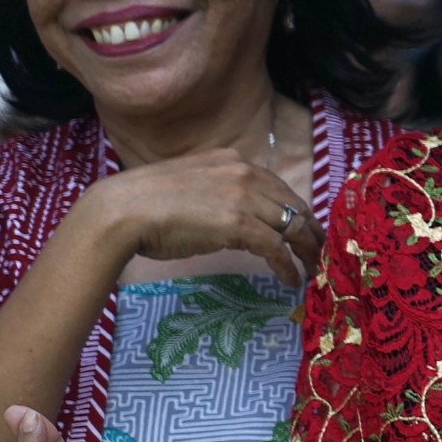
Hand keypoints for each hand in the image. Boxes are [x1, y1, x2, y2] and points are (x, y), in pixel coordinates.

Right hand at [81, 149, 322, 287]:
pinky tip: (291, 279)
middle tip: (319, 249)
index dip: (295, 210)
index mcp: (233, 161)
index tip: (303, 228)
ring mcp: (244, 198)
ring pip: (293, 226)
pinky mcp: (239, 225)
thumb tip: (231, 213)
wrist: (122, 210)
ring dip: (307, 249)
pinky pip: (277, 248)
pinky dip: (288, 266)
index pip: (278, 187)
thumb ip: (217, 190)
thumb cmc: (145, 202)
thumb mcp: (190, 183)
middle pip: (293, 205)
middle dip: (310, 229)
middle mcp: (245, 174)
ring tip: (313, 267)